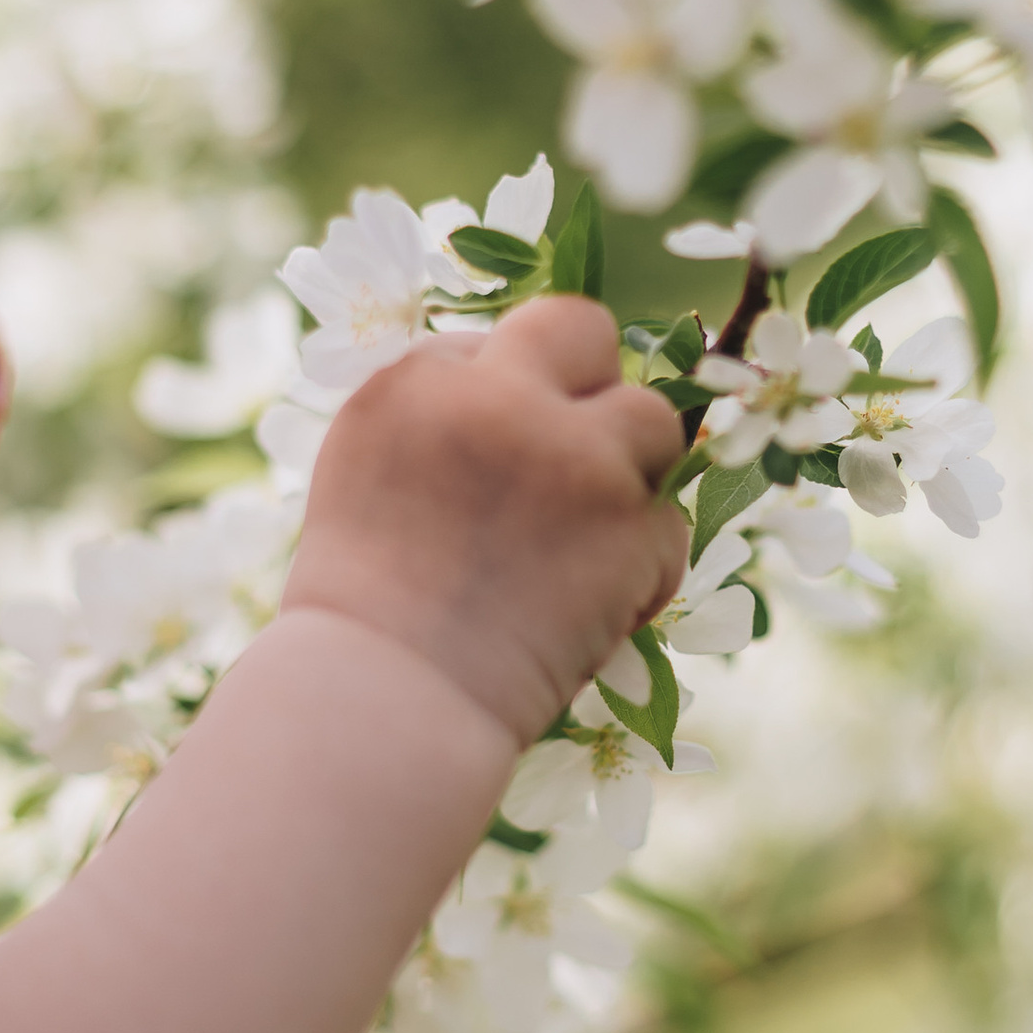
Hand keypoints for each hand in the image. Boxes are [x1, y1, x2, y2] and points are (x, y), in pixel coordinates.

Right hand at [282, 292, 686, 747]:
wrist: (384, 704)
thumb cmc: (362, 618)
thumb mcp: (366, 479)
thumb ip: (438, 423)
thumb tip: (523, 403)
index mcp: (412, 382)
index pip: (490, 344)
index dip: (507, 399)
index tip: (498, 463)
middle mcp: (495, 396)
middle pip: (580, 328)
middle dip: (590, 382)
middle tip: (577, 458)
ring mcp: (572, 454)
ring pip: (651, 419)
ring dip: (630, 479)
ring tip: (584, 549)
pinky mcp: (631, 522)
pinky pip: (670, 526)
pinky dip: (641, 573)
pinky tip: (589, 615)